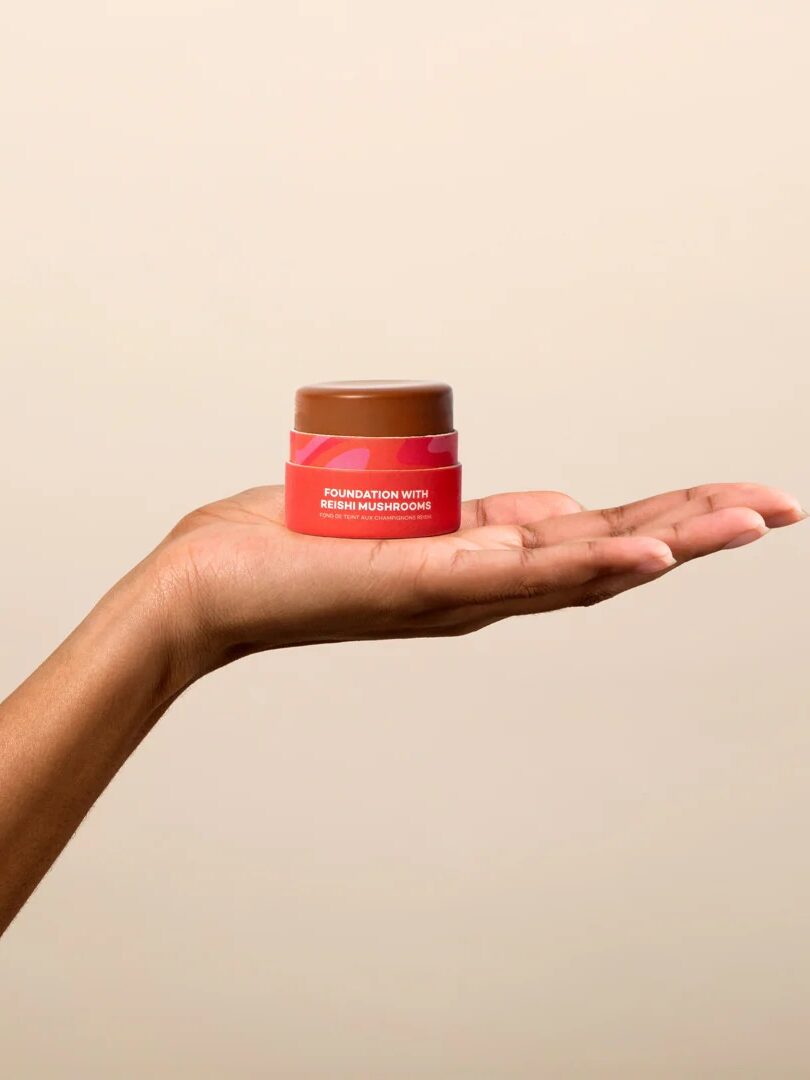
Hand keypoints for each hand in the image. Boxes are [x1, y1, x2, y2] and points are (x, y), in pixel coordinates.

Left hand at [149, 482, 804, 679]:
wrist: (211, 589)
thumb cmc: (300, 550)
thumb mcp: (420, 523)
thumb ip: (489, 520)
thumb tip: (561, 504)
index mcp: (489, 564)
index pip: (600, 539)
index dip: (672, 520)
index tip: (736, 499)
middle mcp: (487, 587)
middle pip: (613, 554)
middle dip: (698, 528)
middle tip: (781, 504)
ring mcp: (461, 591)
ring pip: (586, 567)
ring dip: (671, 544)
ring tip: (750, 518)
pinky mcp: (422, 586)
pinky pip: (519, 577)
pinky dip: (592, 567)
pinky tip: (649, 555)